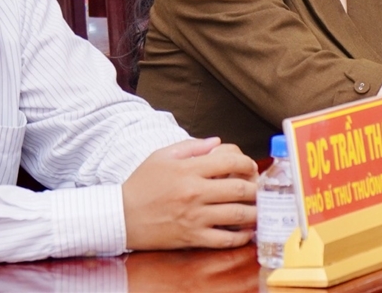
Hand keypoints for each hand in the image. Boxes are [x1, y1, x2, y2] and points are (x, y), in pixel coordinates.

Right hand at [122, 137, 257, 250]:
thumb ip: (192, 146)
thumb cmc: (141, 184)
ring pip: (238, 215)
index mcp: (189, 170)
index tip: (250, 167)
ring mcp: (195, 217)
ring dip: (255, 212)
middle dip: (256, 188)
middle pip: (240, 188)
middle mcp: (195, 192)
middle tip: (259, 189)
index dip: (247, 162)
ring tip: (259, 209)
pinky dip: (241, 237)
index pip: (230, 161)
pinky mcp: (192, 237)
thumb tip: (217, 142)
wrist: (121, 217)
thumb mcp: (162, 156)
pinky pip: (225, 239)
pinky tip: (247, 232)